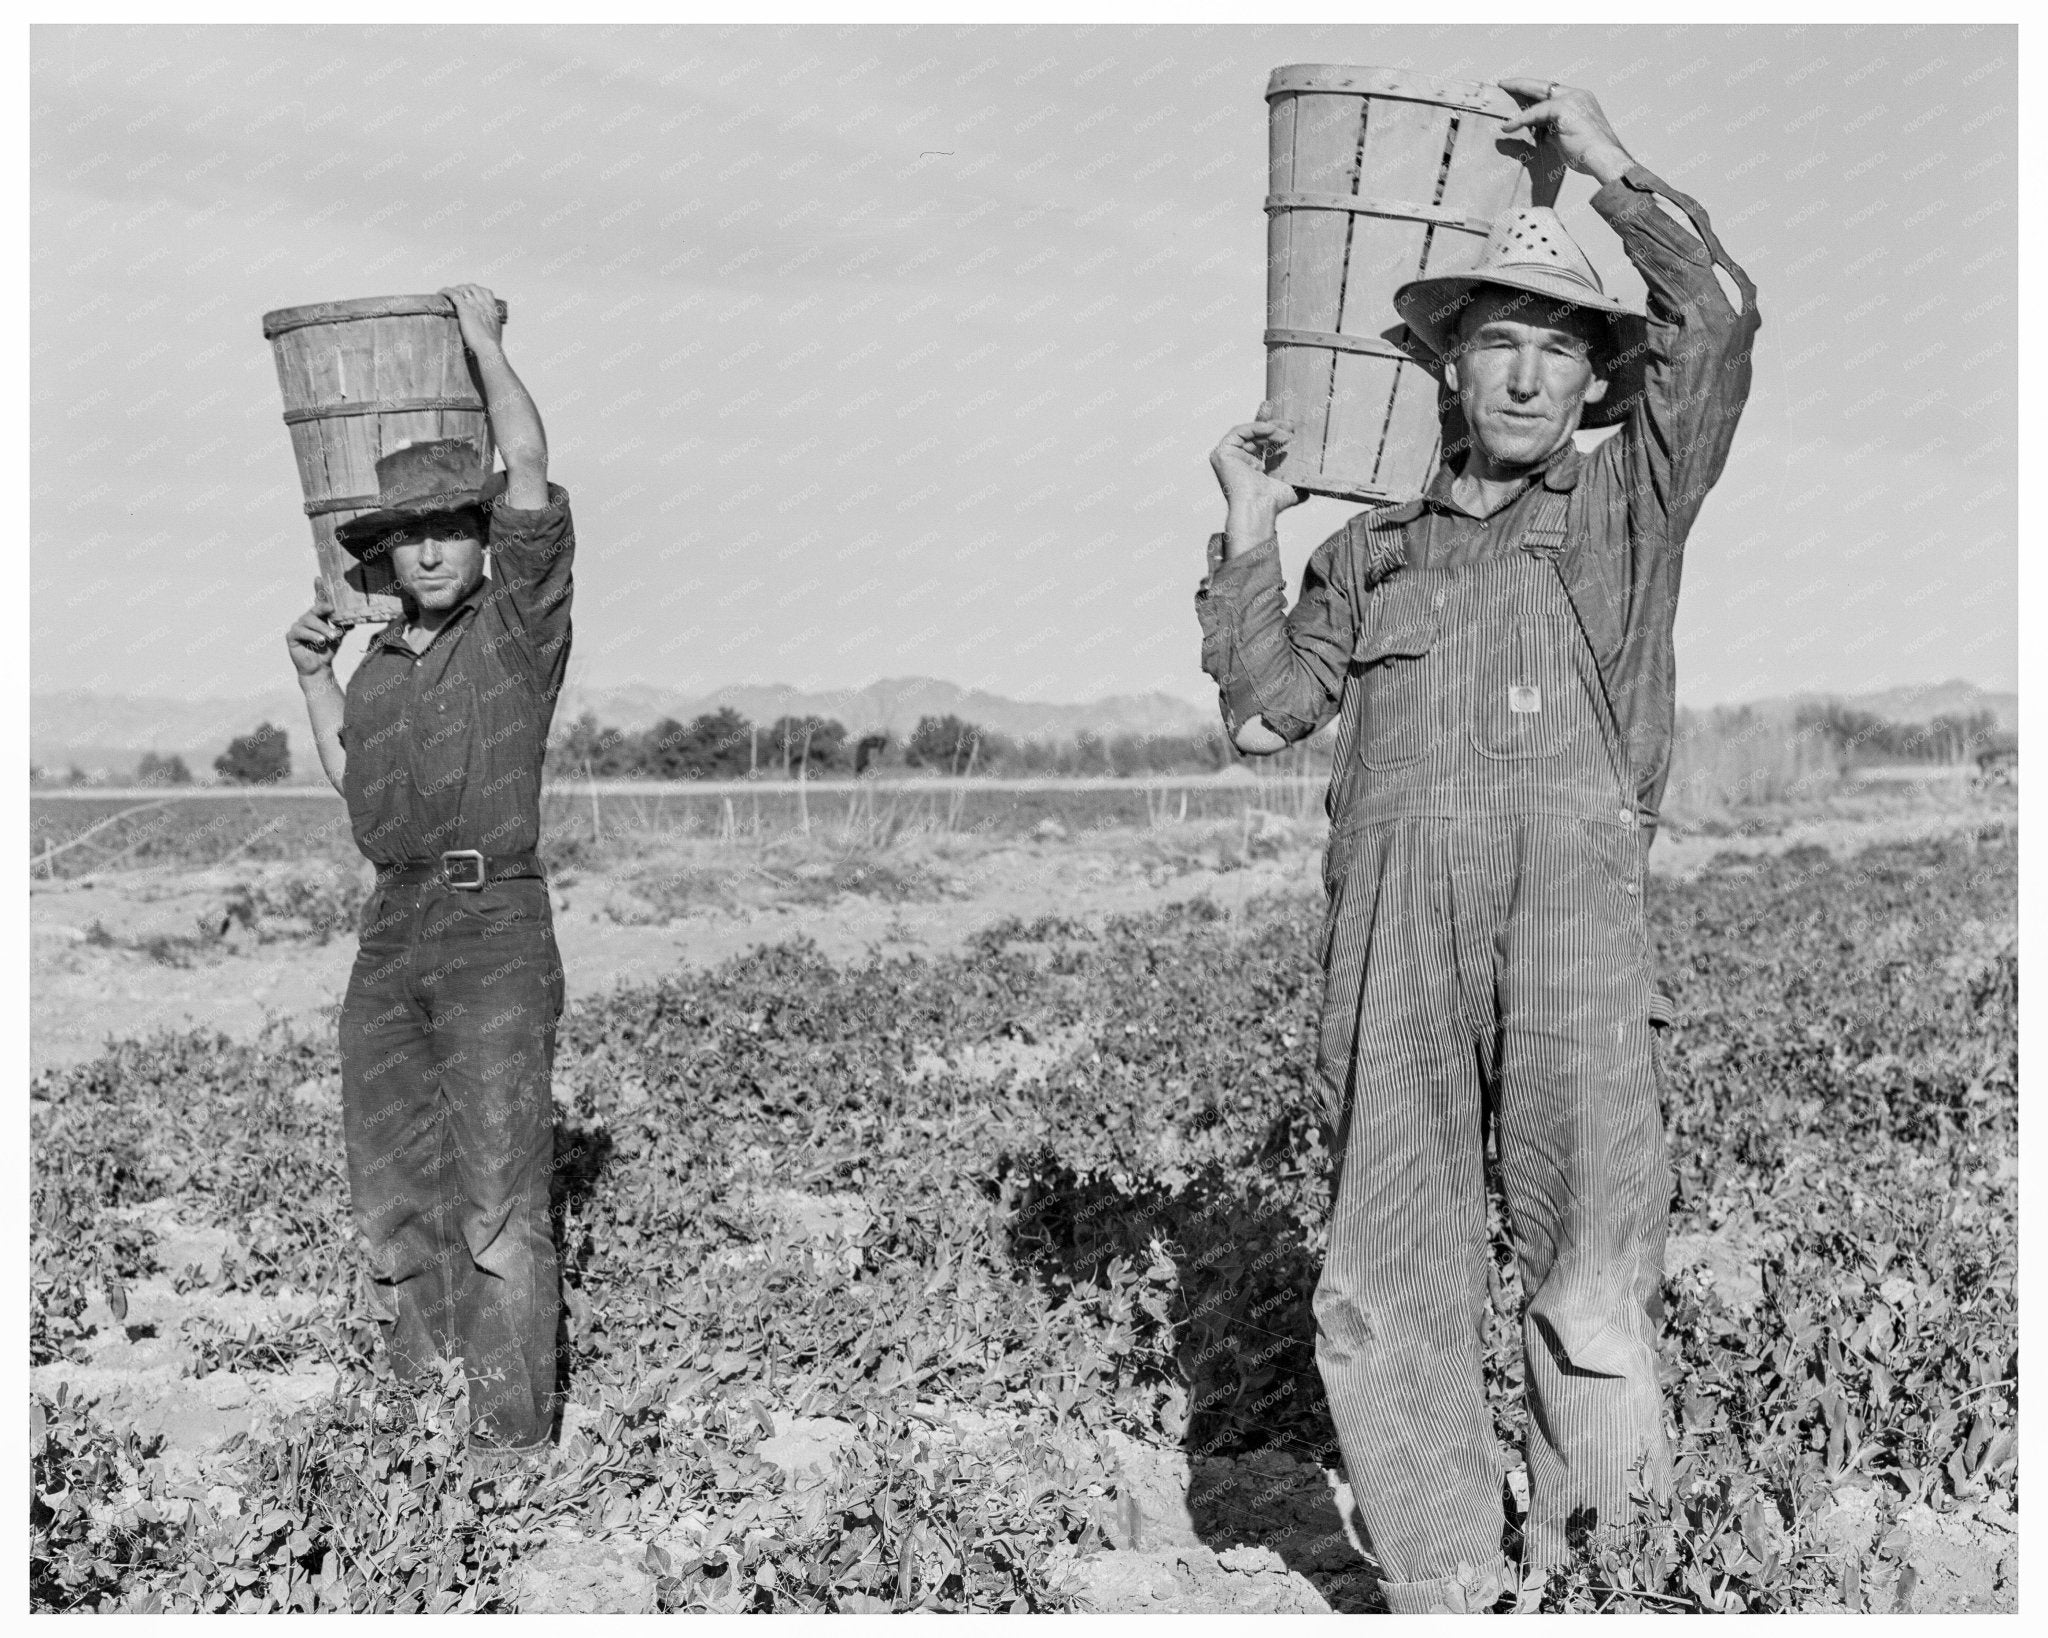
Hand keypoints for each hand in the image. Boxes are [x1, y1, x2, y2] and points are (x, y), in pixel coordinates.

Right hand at [286, 577, 341, 676]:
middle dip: (325, 616)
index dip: (318, 589)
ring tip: (331, 638)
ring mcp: (298, 626)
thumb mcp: (338, 637)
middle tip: (335, 626)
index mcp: (318, 617)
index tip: (318, 578)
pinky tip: (319, 642)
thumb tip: (353, 620)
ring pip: (309, 621)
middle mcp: (307, 618)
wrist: (319, 668)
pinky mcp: (291, 636)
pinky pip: (301, 631)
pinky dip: (312, 636)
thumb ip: (343, 627)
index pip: (319, 601)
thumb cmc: (328, 650)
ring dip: (322, 629)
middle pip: (315, 611)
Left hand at [439, 282, 505, 354]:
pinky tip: (440, 293)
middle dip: (464, 288)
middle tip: (456, 294)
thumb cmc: (491, 346)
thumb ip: (488, 330)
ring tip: (448, 294)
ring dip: (455, 289)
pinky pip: (454, 294)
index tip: (471, 294)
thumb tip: (484, 335)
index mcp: (492, 310)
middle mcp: (484, 304)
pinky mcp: (464, 309)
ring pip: (463, 288)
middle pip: (473, 287)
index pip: (486, 292)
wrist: (489, 348)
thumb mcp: (493, 334)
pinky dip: (446, 291)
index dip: (477, 291)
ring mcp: (474, 306)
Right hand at [1210, 401, 1304, 522]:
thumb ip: (1301, 480)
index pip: (1261, 442)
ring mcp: (1227, 456)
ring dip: (1270, 428)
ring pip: (1249, 431)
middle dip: (1273, 424)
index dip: (1274, 429)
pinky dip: (1257, 427)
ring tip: (1288, 433)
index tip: (1291, 425)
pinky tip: (1273, 431)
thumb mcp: (1293, 487)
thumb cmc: (1273, 503)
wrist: (1259, 508)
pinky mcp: (1221, 453)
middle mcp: (1237, 460)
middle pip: (1255, 433)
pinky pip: (1240, 431)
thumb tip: (1319, 481)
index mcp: (1251, 467)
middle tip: (1291, 422)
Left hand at [1498, 78, 1633, 187]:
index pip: (1553, 92)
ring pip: (1538, 98)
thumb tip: (1541, 133)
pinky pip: (1536, 112)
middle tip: (1504, 84)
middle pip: (1544, 86)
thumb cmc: (1589, 155)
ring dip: (1518, 104)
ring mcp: (1572, 99)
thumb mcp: (1567, 139)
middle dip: (1522, 84)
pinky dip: (1521, 119)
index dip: (1535, 93)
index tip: (1520, 92)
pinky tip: (1508, 126)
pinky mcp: (1564, 108)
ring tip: (1500, 109)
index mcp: (1581, 100)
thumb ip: (1554, 132)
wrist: (1604, 159)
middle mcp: (1577, 95)